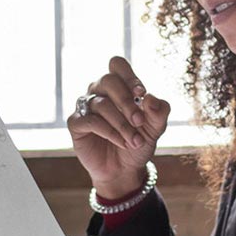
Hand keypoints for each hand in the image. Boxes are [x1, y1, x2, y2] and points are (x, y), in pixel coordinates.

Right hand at [68, 56, 171, 198]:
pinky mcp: (76, 124)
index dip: (129, 76)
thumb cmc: (139, 141)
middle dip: (126, 102)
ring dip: (121, 124)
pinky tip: (122, 142)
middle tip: (140, 122)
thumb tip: (150, 98)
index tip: (141, 93)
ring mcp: (86, 106)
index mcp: (119, 85)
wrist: (125, 169)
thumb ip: (159, 111)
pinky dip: (109, 132)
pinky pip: (90, 121)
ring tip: (135, 141)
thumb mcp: (155, 128)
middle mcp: (100, 91)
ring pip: (101, 104)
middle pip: (108, 81)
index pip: (117, 65)